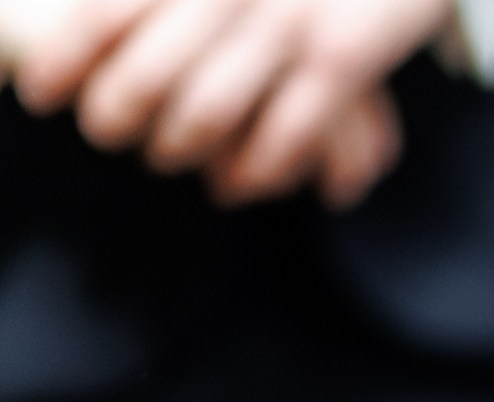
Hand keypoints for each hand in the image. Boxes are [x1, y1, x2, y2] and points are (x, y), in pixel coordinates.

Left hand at [13, 0, 450, 207]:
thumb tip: (75, 26)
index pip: (104, 14)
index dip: (65, 62)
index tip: (42, 95)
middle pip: (146, 76)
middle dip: (116, 118)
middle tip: (108, 131)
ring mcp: (288, 25)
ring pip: (208, 115)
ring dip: (180, 149)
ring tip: (170, 156)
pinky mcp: (344, 59)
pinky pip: (287, 137)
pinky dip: (258, 172)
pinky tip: (239, 185)